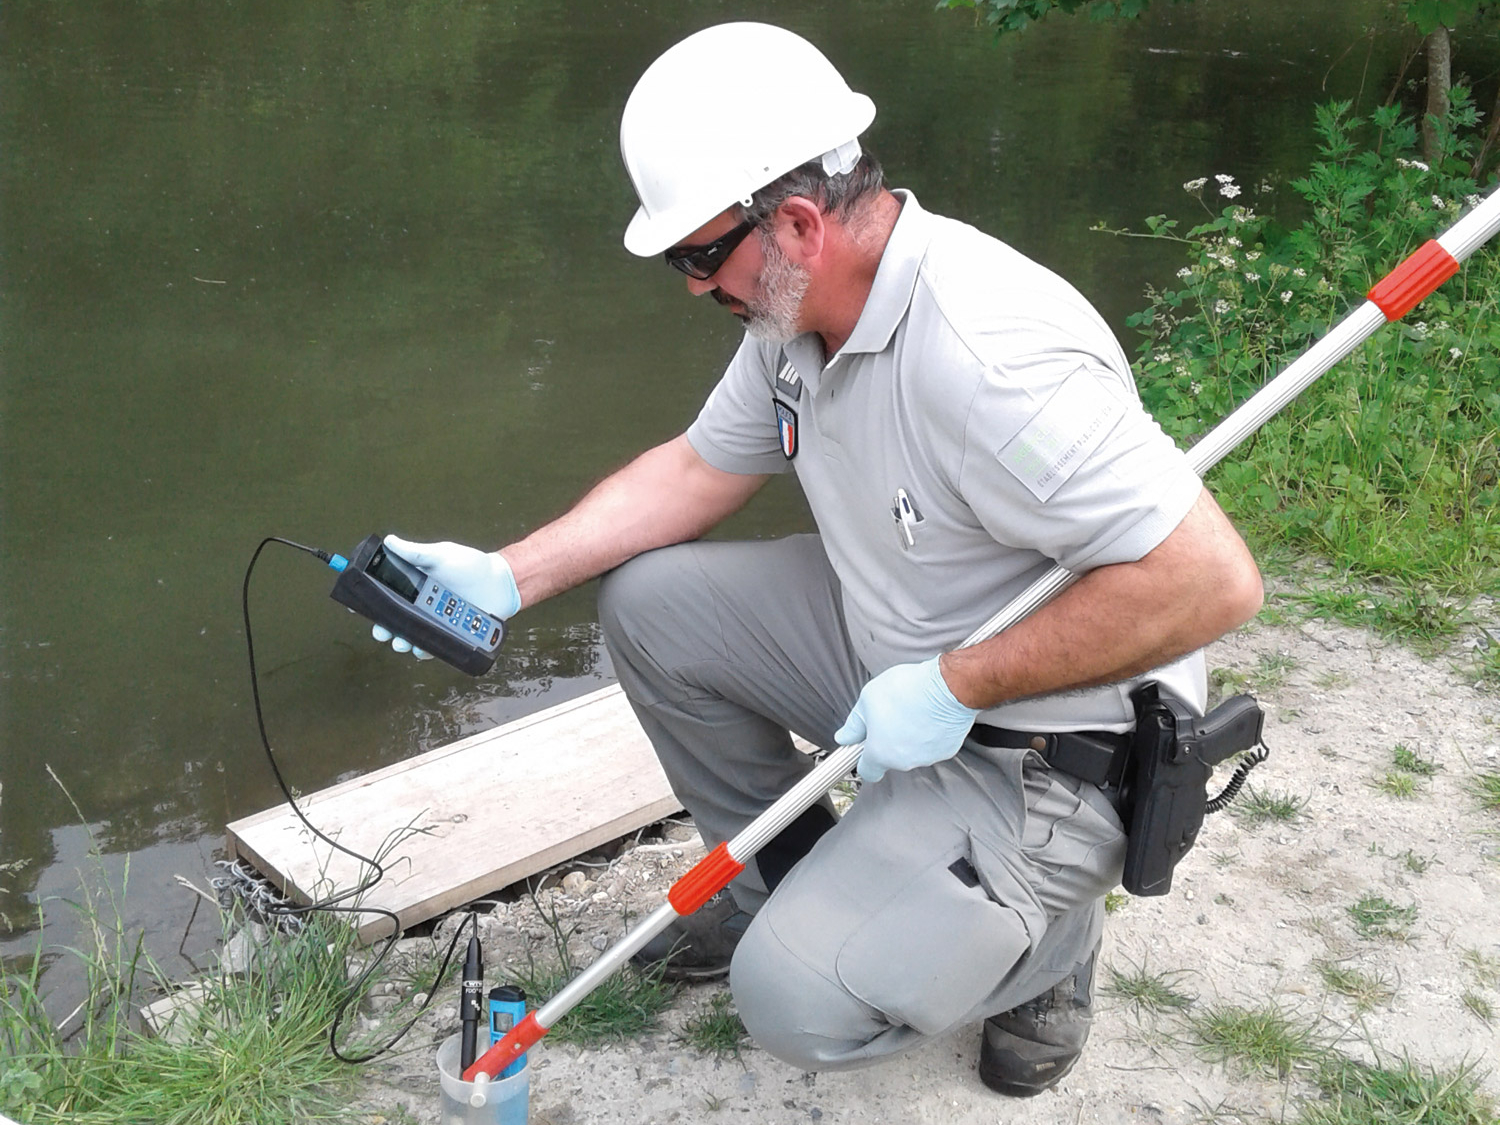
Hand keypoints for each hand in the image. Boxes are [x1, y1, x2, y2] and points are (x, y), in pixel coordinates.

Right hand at [373, 534, 521, 659]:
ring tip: (401, 642)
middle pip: (393, 620)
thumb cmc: (471, 566)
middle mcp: (420, 606)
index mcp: (414, 586)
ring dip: (401, 642)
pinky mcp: (448, 635)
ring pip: (410, 637)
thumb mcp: (442, 555)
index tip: (356, 606)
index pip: (385, 594)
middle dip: (383, 628)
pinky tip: (421, 649)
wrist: (500, 584)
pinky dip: (425, 651)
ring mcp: (434, 622)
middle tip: (381, 631)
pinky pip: (432, 647)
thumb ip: (416, 552)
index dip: (369, 601)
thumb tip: (388, 541)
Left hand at [835, 656, 980, 782]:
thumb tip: (845, 736)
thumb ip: (855, 723)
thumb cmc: (910, 690)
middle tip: (892, 716)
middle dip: (890, 740)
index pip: (868, 771)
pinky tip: (929, 715)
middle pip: (891, 757)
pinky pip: (932, 745)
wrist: (947, 687)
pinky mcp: (947, 751)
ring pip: (913, 751)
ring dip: (911, 737)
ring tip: (913, 711)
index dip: (864, 760)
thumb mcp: (868, 699)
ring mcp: (927, 758)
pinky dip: (930, 734)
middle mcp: (904, 761)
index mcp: (881, 752)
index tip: (865, 749)